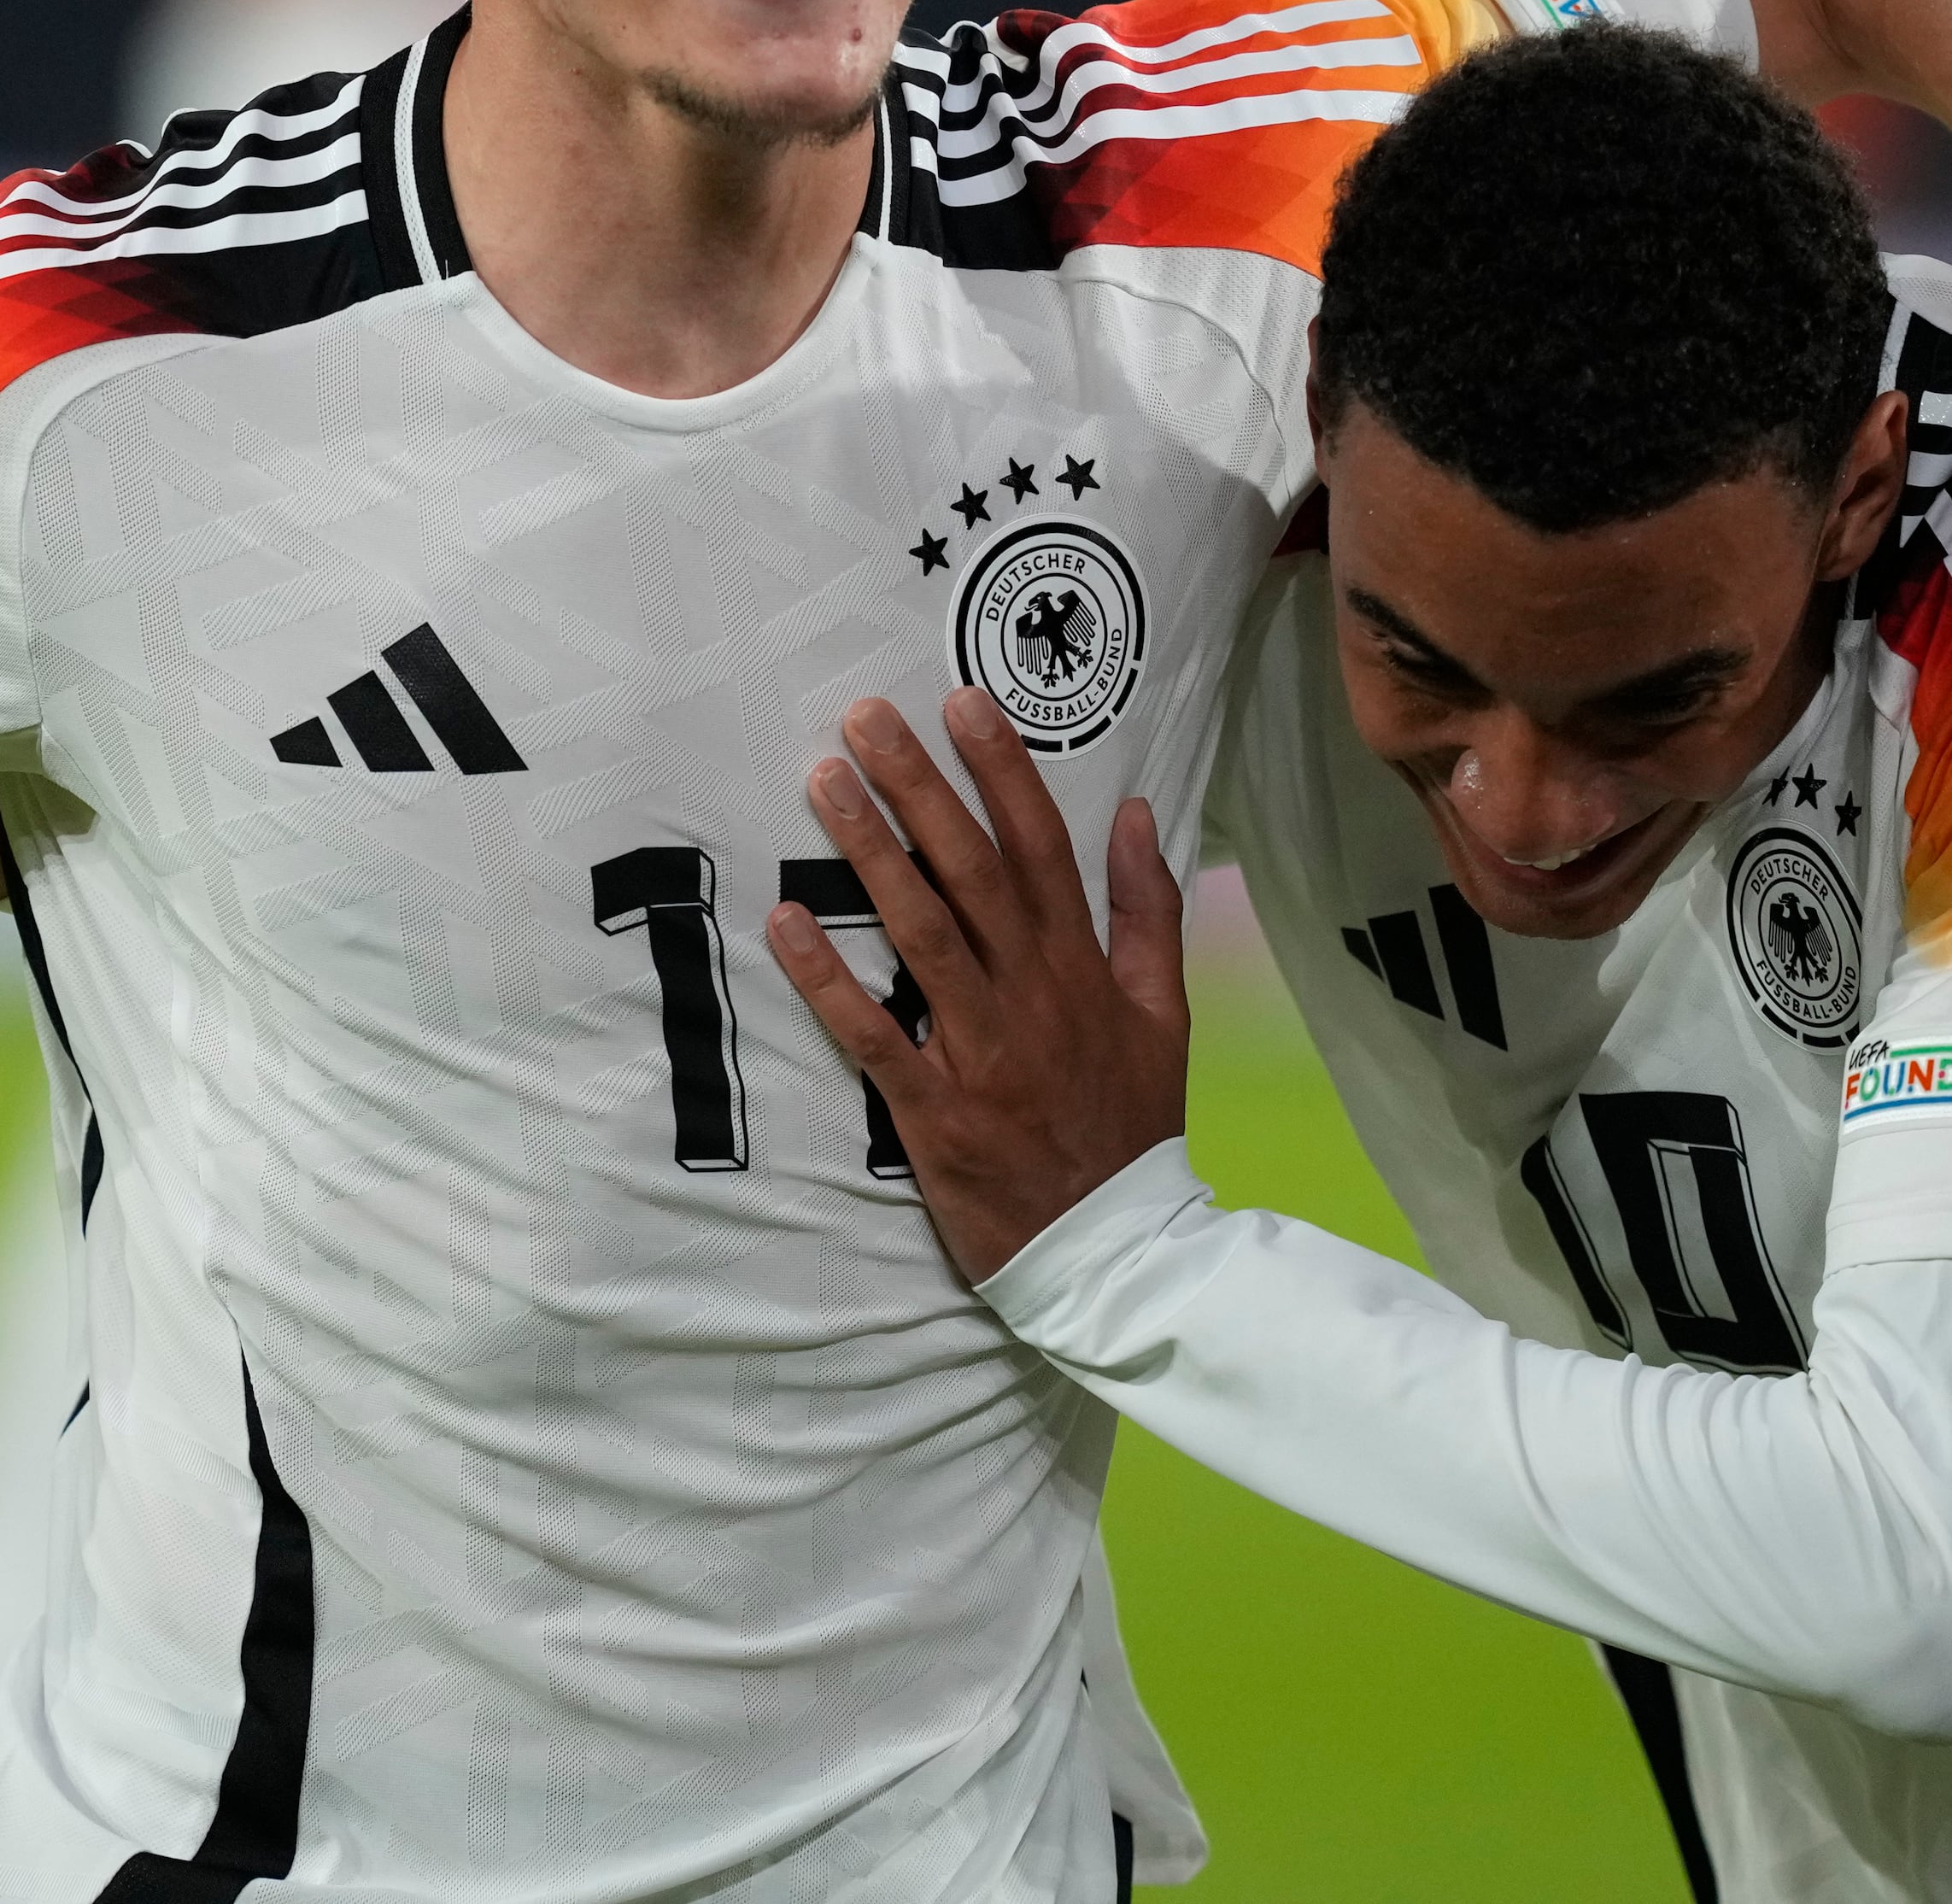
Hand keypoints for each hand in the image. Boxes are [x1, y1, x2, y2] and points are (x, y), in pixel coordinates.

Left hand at [765, 691, 1191, 1283]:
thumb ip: (1151, 912)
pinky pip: (874, 1036)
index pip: (1041, 848)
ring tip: (824, 784)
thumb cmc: (1130, 1125)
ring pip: (920, 934)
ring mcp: (981, 1051)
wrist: (1115, 1249)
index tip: (962, 702)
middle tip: (865, 717)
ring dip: (869, 854)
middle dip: (919, 788)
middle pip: (970, 872)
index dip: (1002, 771)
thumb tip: (1137, 812)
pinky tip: (785, 924)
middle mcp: (1031, 995)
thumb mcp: (1166, 1015)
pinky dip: (829, 979)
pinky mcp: (934, 1111)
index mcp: (1081, 968)